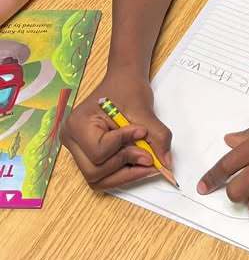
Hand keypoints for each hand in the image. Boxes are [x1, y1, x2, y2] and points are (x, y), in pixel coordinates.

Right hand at [62, 68, 171, 190]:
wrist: (124, 80)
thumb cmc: (128, 89)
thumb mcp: (144, 111)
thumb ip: (157, 137)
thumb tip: (165, 163)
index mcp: (77, 124)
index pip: (99, 151)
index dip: (124, 146)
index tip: (142, 131)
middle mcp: (71, 140)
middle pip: (95, 172)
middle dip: (125, 167)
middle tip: (149, 157)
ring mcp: (77, 150)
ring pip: (98, 179)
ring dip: (125, 174)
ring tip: (146, 160)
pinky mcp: (87, 156)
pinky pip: (103, 175)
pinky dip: (123, 173)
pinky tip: (138, 163)